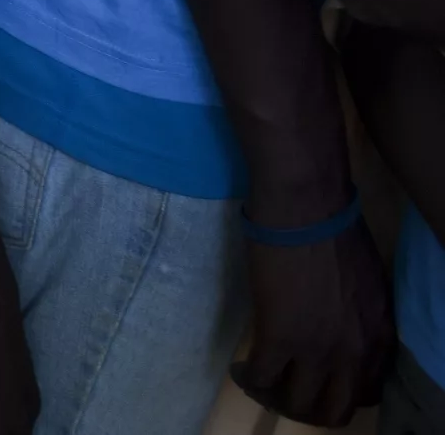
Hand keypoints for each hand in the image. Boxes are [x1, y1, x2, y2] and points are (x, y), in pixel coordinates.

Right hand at [231, 220, 391, 426]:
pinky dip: (250, 380)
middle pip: (333, 409)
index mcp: (379, 337)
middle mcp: (354, 353)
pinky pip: (262, 380)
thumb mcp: (368, 285)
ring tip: (260, 381)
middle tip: (285, 389)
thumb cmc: (335, 230)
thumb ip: (360, 318)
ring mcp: (317, 349)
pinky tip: (240, 369)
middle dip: (307, 407)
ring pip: (297, 404)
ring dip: (276, 398)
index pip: (366, 391)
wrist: (306, 209)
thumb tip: (342, 329)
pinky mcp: (279, 339)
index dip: (336, 391)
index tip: (316, 379)